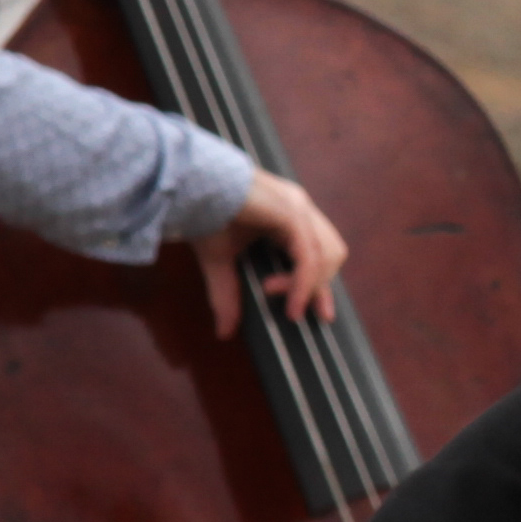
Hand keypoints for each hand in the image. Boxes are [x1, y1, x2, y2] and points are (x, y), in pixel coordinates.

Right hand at [193, 170, 348, 333]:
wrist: (189, 188)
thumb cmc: (203, 215)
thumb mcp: (219, 262)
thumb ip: (227, 294)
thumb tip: (224, 334)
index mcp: (288, 214)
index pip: (319, 252)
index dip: (320, 284)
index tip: (320, 315)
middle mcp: (299, 207)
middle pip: (332, 254)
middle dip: (320, 288)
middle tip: (297, 314)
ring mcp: (298, 207)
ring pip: (327, 256)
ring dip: (308, 287)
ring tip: (285, 306)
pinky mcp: (290, 213)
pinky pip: (308, 257)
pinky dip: (302, 284)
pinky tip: (289, 303)